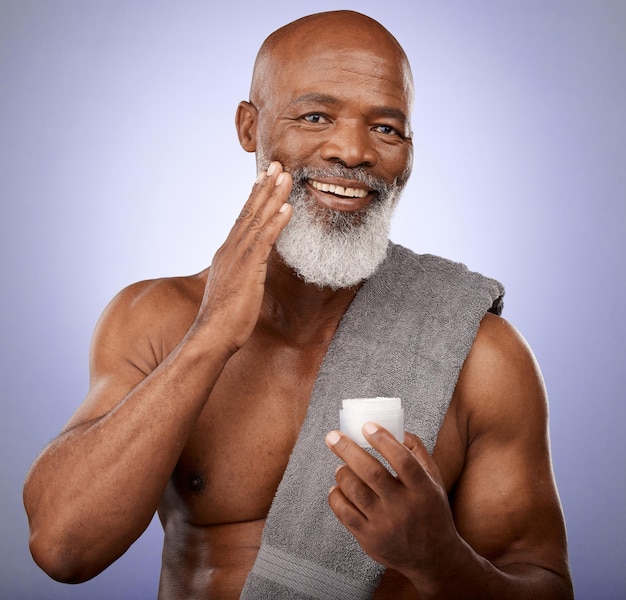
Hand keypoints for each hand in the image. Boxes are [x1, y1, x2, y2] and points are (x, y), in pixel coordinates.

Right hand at [194, 161, 291, 351]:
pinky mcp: (248, 269)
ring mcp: (238, 257)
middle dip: (264, 187)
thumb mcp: (234, 288)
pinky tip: (287, 209)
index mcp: (227, 253)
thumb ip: (241, 273)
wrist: (212, 335)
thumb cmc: (224, 318)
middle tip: (276, 164)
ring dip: (273, 196)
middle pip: (249, 212)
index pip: (243, 219)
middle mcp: (231, 249)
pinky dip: (276, 222)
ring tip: (285, 176)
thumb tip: (250, 268)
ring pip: (257, 220)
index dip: (254, 197)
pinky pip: (264, 240)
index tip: (264, 178)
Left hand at [325, 424, 461, 585]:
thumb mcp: (434, 481)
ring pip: (354, 490)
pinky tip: (338, 487)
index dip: (384, 440)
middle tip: (332, 436)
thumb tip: (397, 428)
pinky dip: (336, 495)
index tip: (367, 426)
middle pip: (371, 473)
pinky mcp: (369, 539)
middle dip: (348, 449)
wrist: (434, 558)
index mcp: (423, 490)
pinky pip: (344, 512)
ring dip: (342, 472)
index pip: (403, 460)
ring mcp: (385, 525)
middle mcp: (404, 507)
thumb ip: (418, 452)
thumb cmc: (431, 510)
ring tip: (341, 466)